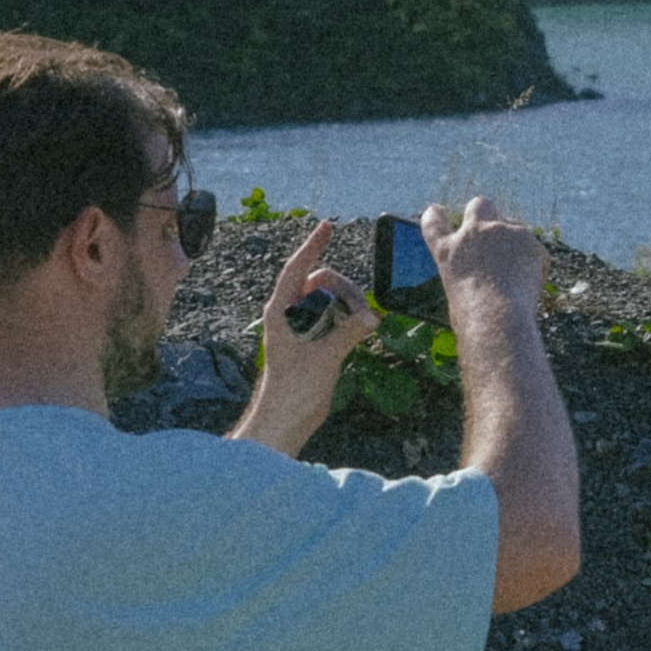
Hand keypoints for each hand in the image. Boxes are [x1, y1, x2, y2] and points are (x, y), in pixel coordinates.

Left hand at [233, 219, 376, 458]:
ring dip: (350, 306)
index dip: (312, 246)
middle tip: (366, 316)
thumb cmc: (292, 394)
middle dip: (346, 290)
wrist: (283, 424)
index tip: (326, 226)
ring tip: (367, 327)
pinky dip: (348, 318)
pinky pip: (333, 317)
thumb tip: (370, 316)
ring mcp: (299, 327)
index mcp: (280, 312)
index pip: (297, 269)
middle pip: (321, 282)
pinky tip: (363, 328)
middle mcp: (287, 315)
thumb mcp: (325, 358)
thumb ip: (348, 332)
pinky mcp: (310, 341)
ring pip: (329, 299)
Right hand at [423, 192, 547, 317]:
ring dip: (513, 241)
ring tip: (515, 275)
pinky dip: (533, 263)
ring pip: (513, 225)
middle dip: (484, 212)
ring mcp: (504, 232)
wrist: (498, 320)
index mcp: (447, 251)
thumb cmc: (473, 321)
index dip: (436, 215)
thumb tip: (484, 277)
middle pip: (479, 204)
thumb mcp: (458, 295)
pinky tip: (529, 286)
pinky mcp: (530, 241)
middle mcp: (474, 233)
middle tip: (491, 229)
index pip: (433, 221)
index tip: (438, 212)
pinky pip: (533, 249)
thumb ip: (468, 276)